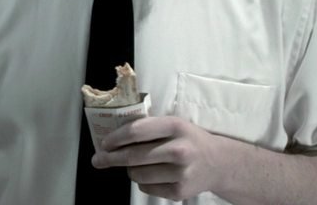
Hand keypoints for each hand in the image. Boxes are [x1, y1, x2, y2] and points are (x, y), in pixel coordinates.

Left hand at [92, 116, 231, 200]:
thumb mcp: (174, 124)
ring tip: (135, 164)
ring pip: (137, 174)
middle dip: (110, 158)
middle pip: (133, 156)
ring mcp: (180, 173)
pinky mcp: (179, 191)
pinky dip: (142, 181)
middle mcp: (179, 150)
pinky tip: (152, 174)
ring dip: (129, 170)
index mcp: (175, 127)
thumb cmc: (189, 140)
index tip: (104, 143)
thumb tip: (112, 137)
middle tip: (98, 160)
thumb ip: (148, 127)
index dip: (115, 138)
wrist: (218, 163)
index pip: (136, 131)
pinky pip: (146, 187)